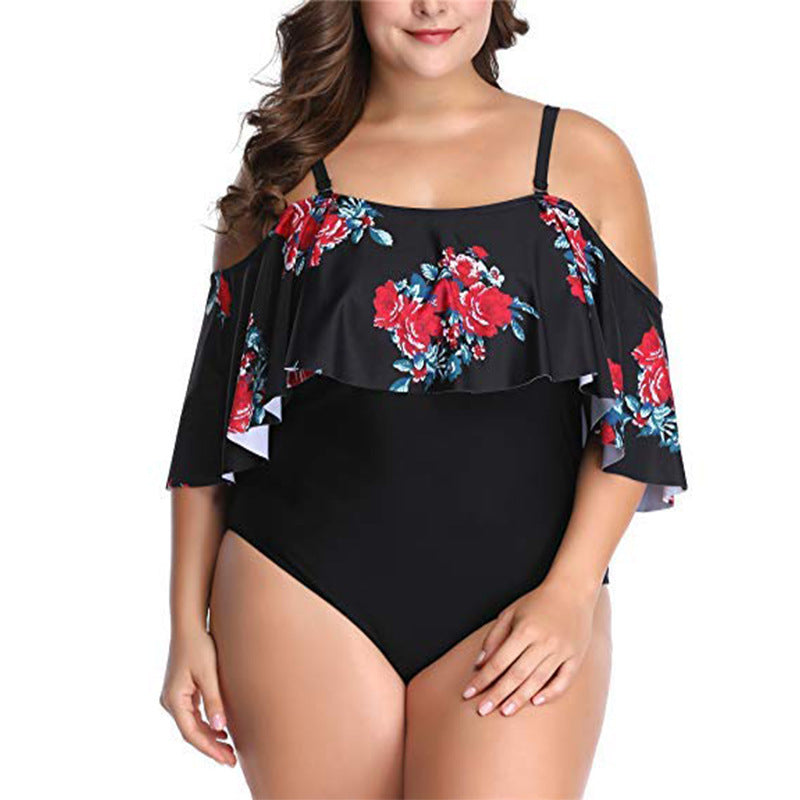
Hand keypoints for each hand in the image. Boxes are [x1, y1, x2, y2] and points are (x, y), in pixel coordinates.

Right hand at [159, 627, 235, 765]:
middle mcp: (170, 702)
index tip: (226, 759)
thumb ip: (214, 700)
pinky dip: (206, 724)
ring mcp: (174, 697)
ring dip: (209, 737)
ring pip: (192, 725)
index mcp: (174, 699)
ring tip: (228, 749)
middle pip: (191, 732)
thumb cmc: (199, 646)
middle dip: (211, 747)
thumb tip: (220, 728)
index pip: (192, 733)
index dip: (209, 749)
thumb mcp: (209, 673)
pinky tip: (221, 730)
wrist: (189, 626)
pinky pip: (193, 715)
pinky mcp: (181, 691)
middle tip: (231, 760)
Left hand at [461, 576, 598, 716]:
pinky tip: (535, 702)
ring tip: (504, 711)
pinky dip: (550, 693)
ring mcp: (562, 651)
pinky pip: (563, 681)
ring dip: (519, 698)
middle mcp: (544, 642)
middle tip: (481, 711)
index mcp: (525, 630)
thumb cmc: (537, 602)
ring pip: (538, 681)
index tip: (468, 693)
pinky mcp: (576, 657)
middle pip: (516, 675)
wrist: (572, 591)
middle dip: (497, 694)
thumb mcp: (511, 612)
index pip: (499, 662)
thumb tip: (480, 664)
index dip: (482, 679)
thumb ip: (494, 637)